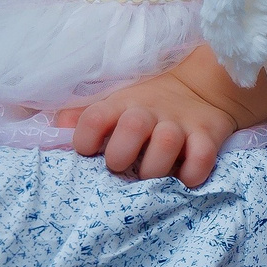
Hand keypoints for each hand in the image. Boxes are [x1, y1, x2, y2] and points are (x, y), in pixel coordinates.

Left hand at [63, 71, 239, 186]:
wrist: (203, 88)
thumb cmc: (148, 106)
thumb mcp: (116, 104)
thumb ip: (85, 116)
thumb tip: (57, 126)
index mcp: (122, 104)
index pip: (95, 117)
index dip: (84, 138)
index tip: (88, 151)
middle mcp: (150, 112)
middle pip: (132, 127)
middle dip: (121, 155)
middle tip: (121, 166)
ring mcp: (180, 124)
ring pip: (167, 144)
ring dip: (155, 167)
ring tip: (152, 176)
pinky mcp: (208, 135)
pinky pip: (203, 157)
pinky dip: (192, 173)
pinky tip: (184, 178)